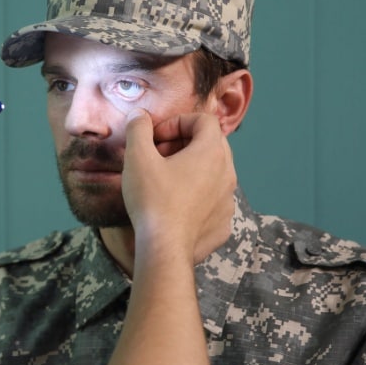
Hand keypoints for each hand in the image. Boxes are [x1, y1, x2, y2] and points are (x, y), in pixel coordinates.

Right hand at [122, 109, 235, 263]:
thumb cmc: (152, 200)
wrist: (164, 248)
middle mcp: (227, 173)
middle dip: (183, 144)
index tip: (155, 137)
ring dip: (190, 170)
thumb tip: (140, 116)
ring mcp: (228, 200)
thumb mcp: (137, 157)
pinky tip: (174, 206)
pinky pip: (212, 201)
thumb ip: (139, 129)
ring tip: (164, 181)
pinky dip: (195, 196)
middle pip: (211, 145)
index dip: (177, 122)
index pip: (204, 120)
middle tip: (158, 155)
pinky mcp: (223, 223)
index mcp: (212, 152)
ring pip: (212, 173)